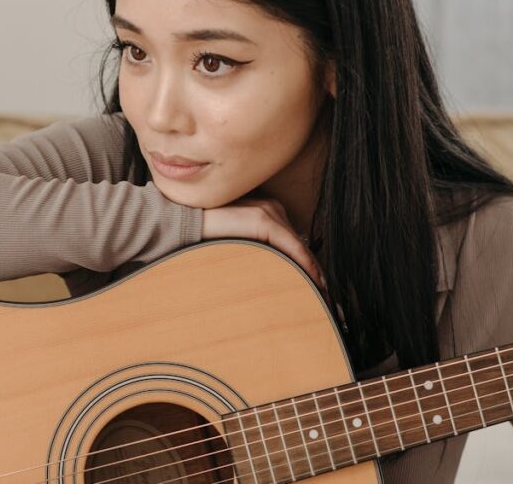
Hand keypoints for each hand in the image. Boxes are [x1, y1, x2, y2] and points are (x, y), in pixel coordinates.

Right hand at [202, 197, 326, 292]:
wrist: (181, 227)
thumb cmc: (202, 240)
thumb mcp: (237, 247)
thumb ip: (255, 253)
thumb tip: (271, 281)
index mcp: (266, 213)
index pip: (295, 245)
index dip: (310, 269)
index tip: (323, 294)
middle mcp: (272, 208)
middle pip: (302, 247)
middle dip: (316, 275)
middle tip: (331, 303)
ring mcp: (269, 211)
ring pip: (301, 249)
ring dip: (315, 274)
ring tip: (326, 299)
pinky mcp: (263, 219)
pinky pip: (293, 247)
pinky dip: (307, 265)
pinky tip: (317, 283)